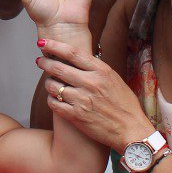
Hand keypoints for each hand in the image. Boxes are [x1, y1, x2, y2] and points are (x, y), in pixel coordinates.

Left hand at [37, 37, 153, 150]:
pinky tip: (55, 99)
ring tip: (51, 83)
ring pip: (53, 86)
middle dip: (44, 62)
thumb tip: (76, 59)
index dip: (54, 45)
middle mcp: (90, 83)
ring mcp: (82, 100)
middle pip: (58, 68)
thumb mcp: (114, 79)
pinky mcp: (76, 116)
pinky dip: (51, 100)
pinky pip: (54, 104)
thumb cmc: (124, 105)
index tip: (43, 42)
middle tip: (40, 61)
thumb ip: (95, 69)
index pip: (72, 53)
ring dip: (48, 83)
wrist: (131, 130)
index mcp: (101, 71)